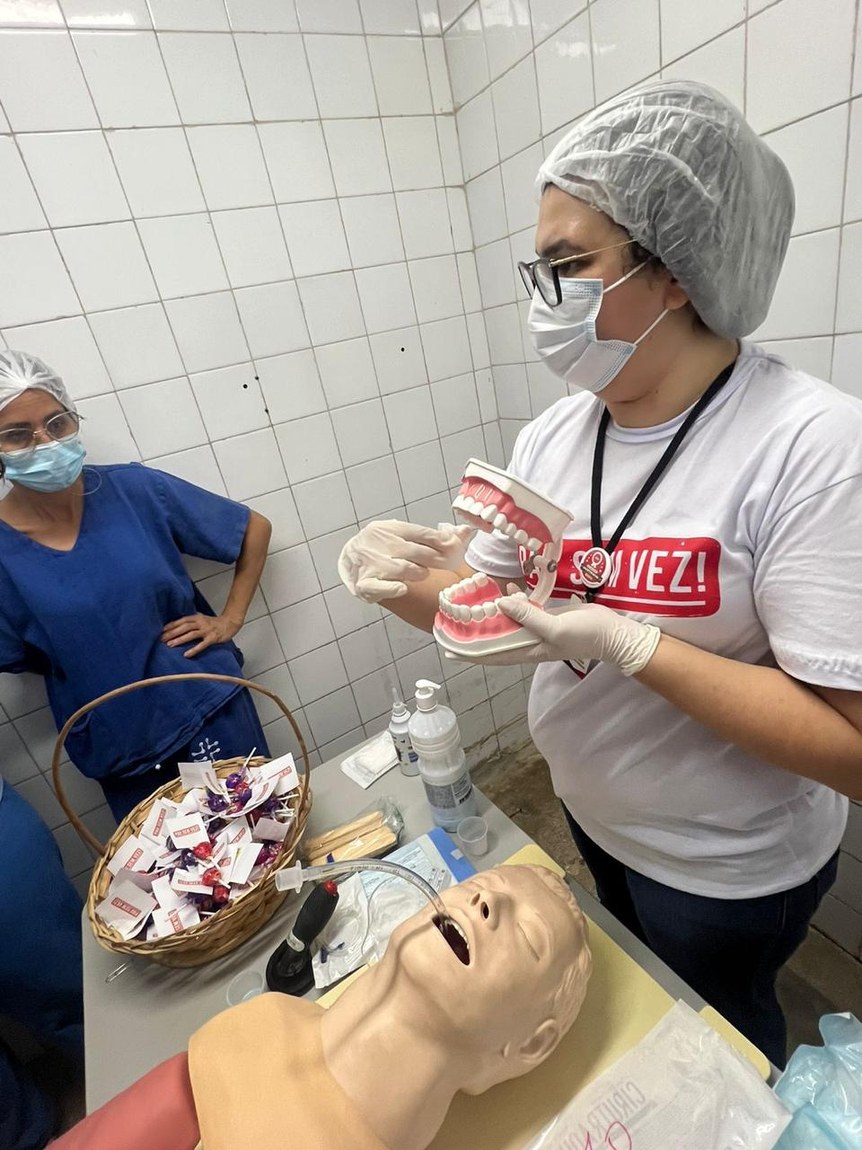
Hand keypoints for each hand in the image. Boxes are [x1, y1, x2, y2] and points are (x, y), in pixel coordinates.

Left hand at [161, 613, 241, 658]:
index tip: (161, 630)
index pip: (182, 620)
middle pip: (184, 627)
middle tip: (162, 639)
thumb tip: (179, 624)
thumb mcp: (202, 618)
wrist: (230, 623)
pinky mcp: (213, 638)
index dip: (171, 625)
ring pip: (191, 634)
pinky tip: (186, 654)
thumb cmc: (215, 622)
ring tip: (170, 645)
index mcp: (197, 618)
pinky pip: (202, 645)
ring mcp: (207, 630)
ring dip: (180, 640)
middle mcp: (201, 623)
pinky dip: (194, 650)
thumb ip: (192, 621)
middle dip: (172, 633)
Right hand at [338, 520, 474, 603]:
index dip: (443, 540)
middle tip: (448, 564)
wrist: (350, 556)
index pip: (422, 533)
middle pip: (416, 551)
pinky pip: (381, 587)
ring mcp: (371, 564)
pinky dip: (394, 588)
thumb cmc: (384, 545)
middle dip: (437, 558)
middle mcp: (380, 543)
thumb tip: (467, 532)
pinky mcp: (364, 583)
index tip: (457, 547)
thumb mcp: (403, 534)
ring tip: (422, 573)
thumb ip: (433, 536)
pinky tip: (403, 588)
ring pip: (403, 569)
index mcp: (391, 528)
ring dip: (419, 572)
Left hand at [446, 591, 659, 674]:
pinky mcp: (548, 618)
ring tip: (473, 603)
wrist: (612, 633)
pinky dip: (514, 600)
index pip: (491, 654)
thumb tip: (500, 602)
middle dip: (473, 633)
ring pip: (507, 624)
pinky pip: (524, 610)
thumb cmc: (584, 635)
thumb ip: (527, 616)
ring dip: (491, 615)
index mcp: (527, 650)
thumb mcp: (554, 627)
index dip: (469, 652)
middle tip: (452, 623)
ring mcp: (537, 630)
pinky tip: (508, 588)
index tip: (448, 648)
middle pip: (494, 639)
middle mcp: (528, 642)